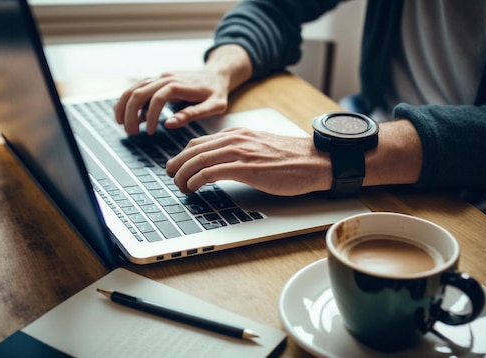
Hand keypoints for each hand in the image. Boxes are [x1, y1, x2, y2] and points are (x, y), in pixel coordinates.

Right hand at [114, 69, 229, 134]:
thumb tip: (169, 124)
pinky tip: (132, 117)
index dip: (151, 116)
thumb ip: (192, 114)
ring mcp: (161, 78)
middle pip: (140, 91)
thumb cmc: (217, 92)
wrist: (217, 74)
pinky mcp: (159, 80)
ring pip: (135, 87)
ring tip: (122, 124)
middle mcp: (167, 78)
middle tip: (131, 132)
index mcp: (181, 85)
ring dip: (125, 105)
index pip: (158, 98)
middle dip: (130, 112)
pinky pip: (139, 88)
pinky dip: (131, 101)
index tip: (152, 133)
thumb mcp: (214, 106)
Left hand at [165, 127, 332, 195]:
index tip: (177, 167)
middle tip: (170, 177)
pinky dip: (196, 180)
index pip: (199, 141)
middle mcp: (236, 139)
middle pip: (193, 149)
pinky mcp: (247, 168)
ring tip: (179, 185)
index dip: (183, 155)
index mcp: (238, 133)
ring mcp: (241, 152)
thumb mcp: (260, 147)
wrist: (315, 161)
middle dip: (176, 164)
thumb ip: (240, 151)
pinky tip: (193, 188)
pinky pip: (211, 172)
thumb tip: (222, 164)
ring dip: (182, 174)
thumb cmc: (291, 158)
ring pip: (198, 159)